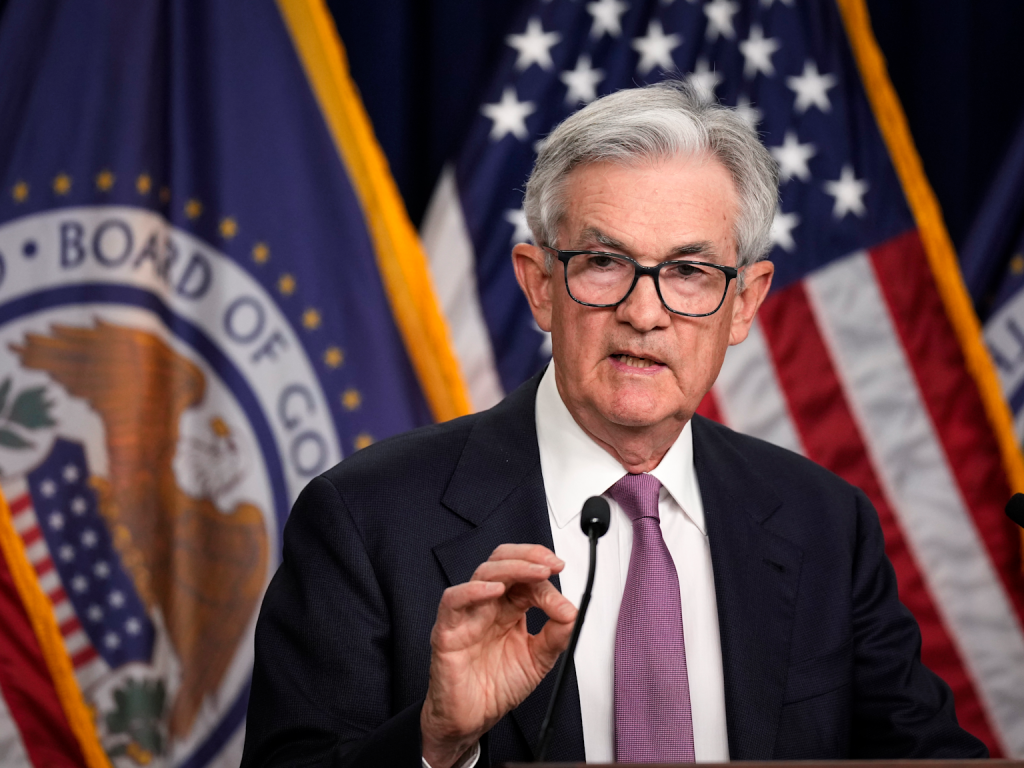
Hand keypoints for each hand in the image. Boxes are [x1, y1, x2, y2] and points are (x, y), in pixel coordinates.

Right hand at [420, 544, 576, 767]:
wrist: (472, 720)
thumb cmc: (496, 687)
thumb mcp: (538, 660)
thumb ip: (556, 635)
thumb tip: (573, 612)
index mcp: (508, 609)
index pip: (526, 579)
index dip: (546, 579)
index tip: (564, 595)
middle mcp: (488, 606)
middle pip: (503, 562)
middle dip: (529, 556)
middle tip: (552, 564)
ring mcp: (467, 615)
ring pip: (483, 573)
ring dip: (512, 568)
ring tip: (536, 573)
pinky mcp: (447, 631)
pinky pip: (453, 601)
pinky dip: (473, 591)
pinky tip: (494, 590)